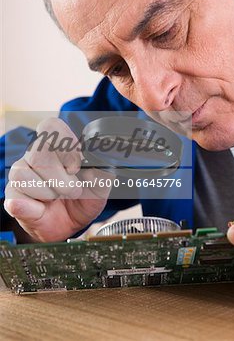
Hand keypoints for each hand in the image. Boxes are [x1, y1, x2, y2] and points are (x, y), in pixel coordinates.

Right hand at [4, 118, 113, 241]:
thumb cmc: (82, 200)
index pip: (51, 126)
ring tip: (57, 198)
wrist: (69, 225)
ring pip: (24, 173)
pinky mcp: (12, 196)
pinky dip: (34, 207)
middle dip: (62, 176)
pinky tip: (43, 208)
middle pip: (38, 151)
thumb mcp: (100, 188)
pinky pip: (16, 197)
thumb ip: (103, 175)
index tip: (77, 165)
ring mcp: (21, 174)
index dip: (65, 142)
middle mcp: (35, 156)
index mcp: (58, 147)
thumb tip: (95, 170)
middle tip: (73, 189)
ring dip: (49, 192)